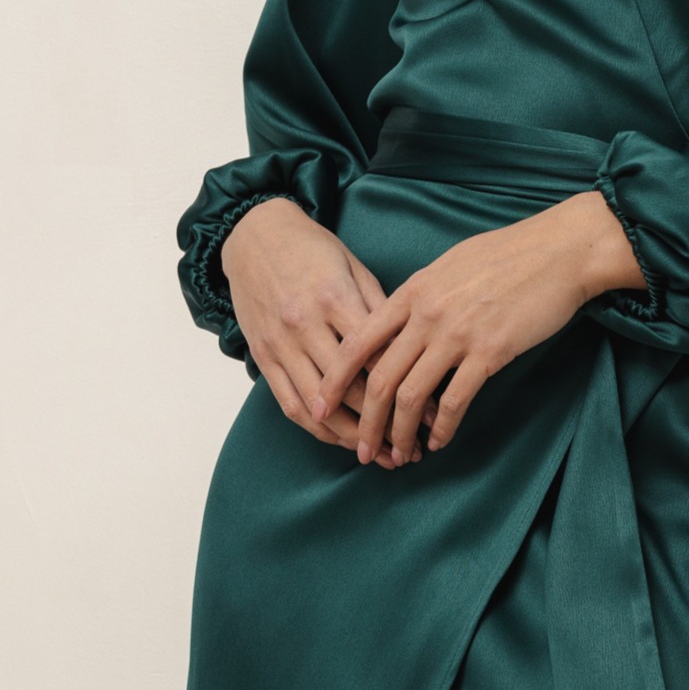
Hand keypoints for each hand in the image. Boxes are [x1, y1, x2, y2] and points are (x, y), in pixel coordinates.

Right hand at [220, 198, 391, 448]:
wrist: (253, 234)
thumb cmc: (312, 248)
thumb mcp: (353, 267)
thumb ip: (380, 308)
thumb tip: (412, 350)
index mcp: (335, 298)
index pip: (378, 359)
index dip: (409, 392)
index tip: (435, 415)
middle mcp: (305, 325)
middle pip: (352, 390)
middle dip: (385, 424)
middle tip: (412, 447)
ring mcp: (281, 343)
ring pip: (319, 406)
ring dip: (352, 436)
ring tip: (381, 454)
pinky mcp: (262, 355)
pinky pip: (289, 402)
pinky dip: (315, 428)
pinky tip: (340, 440)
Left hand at [309, 189, 645, 468]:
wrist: (559, 251)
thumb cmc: (509, 254)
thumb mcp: (450, 265)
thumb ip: (422, 295)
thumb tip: (403, 319)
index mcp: (412, 292)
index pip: (357, 342)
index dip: (335, 379)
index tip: (320, 405)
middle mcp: (426, 315)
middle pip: (379, 379)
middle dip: (366, 422)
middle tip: (361, 450)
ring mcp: (456, 334)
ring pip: (412, 397)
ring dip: (401, 434)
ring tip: (400, 455)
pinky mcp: (490, 352)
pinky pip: (455, 401)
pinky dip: (444, 428)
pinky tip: (440, 442)